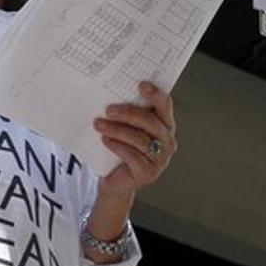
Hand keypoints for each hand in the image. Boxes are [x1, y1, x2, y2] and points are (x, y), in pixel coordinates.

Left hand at [94, 82, 176, 196]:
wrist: (115, 181)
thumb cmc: (121, 149)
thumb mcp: (126, 129)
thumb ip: (127, 115)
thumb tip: (111, 94)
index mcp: (165, 126)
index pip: (164, 106)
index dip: (155, 94)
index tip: (141, 84)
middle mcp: (167, 141)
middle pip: (150, 121)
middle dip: (128, 113)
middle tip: (108, 109)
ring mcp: (160, 159)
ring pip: (139, 139)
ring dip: (117, 129)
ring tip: (98, 124)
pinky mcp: (148, 173)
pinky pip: (132, 155)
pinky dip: (117, 146)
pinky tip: (105, 140)